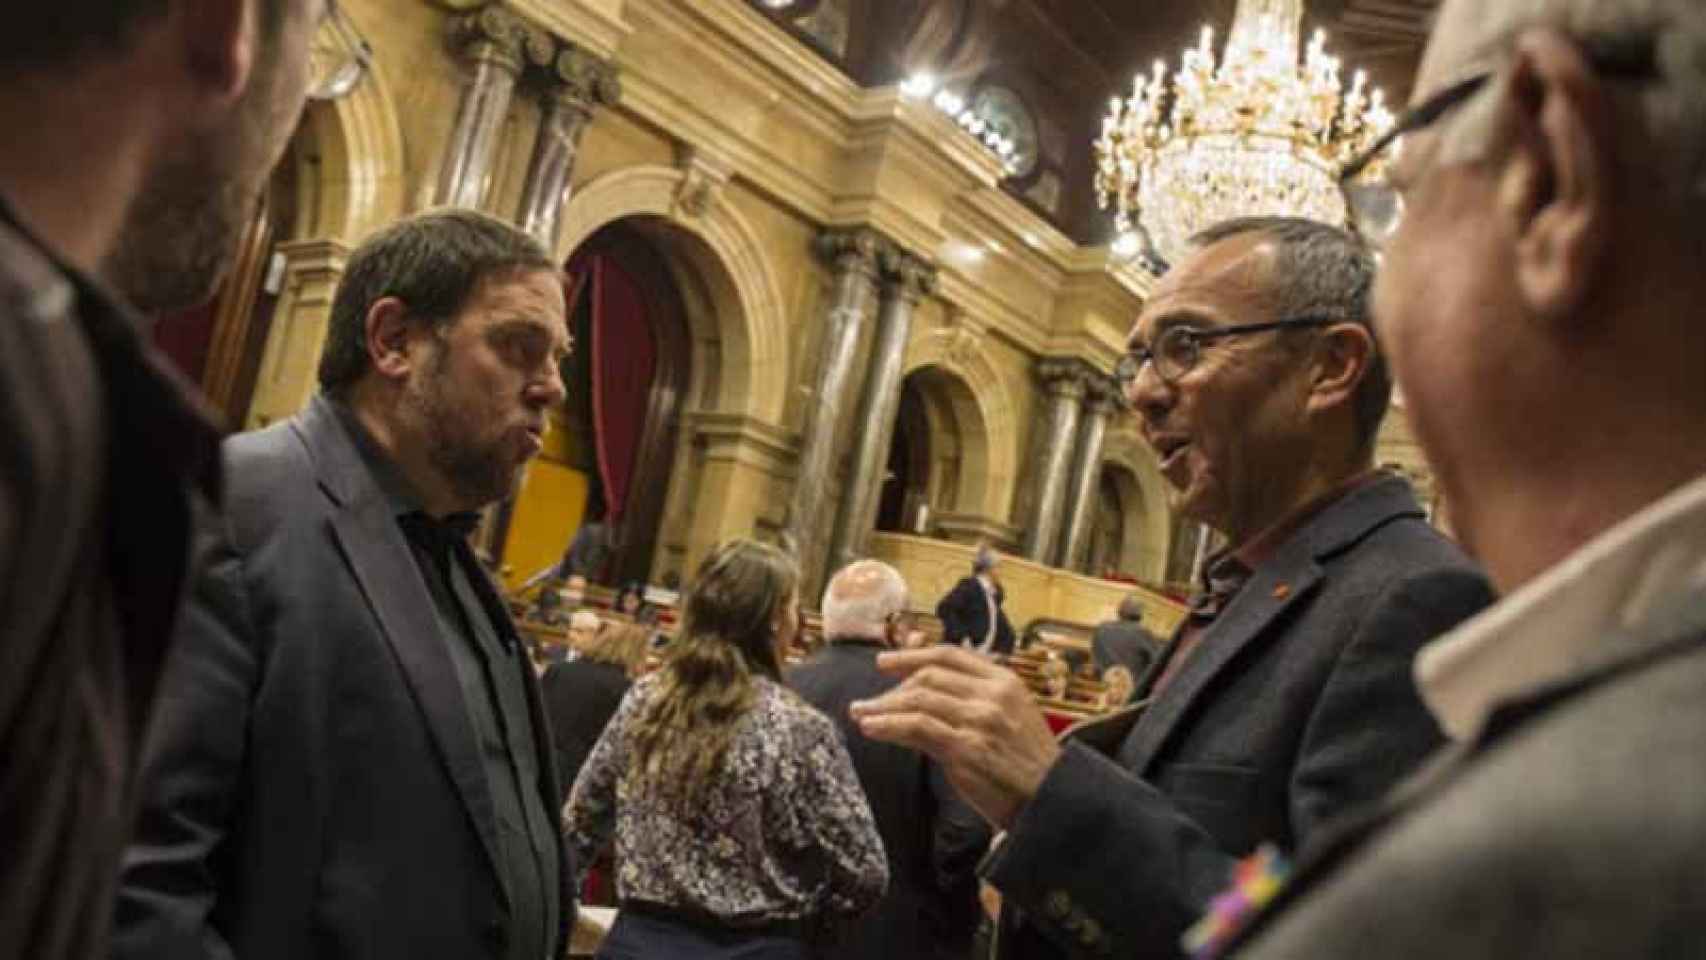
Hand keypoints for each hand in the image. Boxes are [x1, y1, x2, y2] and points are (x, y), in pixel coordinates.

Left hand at [851, 645, 1059, 829]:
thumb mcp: (1010, 716)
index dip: (912, 655)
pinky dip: (888, 724)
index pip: (950, 656)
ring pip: (918, 699)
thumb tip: (925, 682)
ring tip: (860, 713)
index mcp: (1005, 681)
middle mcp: (993, 694)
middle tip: (869, 701)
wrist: (1051, 800)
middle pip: (929, 676)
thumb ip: (973, 697)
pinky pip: (917, 727)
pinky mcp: (967, 748)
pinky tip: (871, 728)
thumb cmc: (1027, 763)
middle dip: (892, 686)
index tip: (886, 663)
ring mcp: (980, 720)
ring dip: (882, 706)